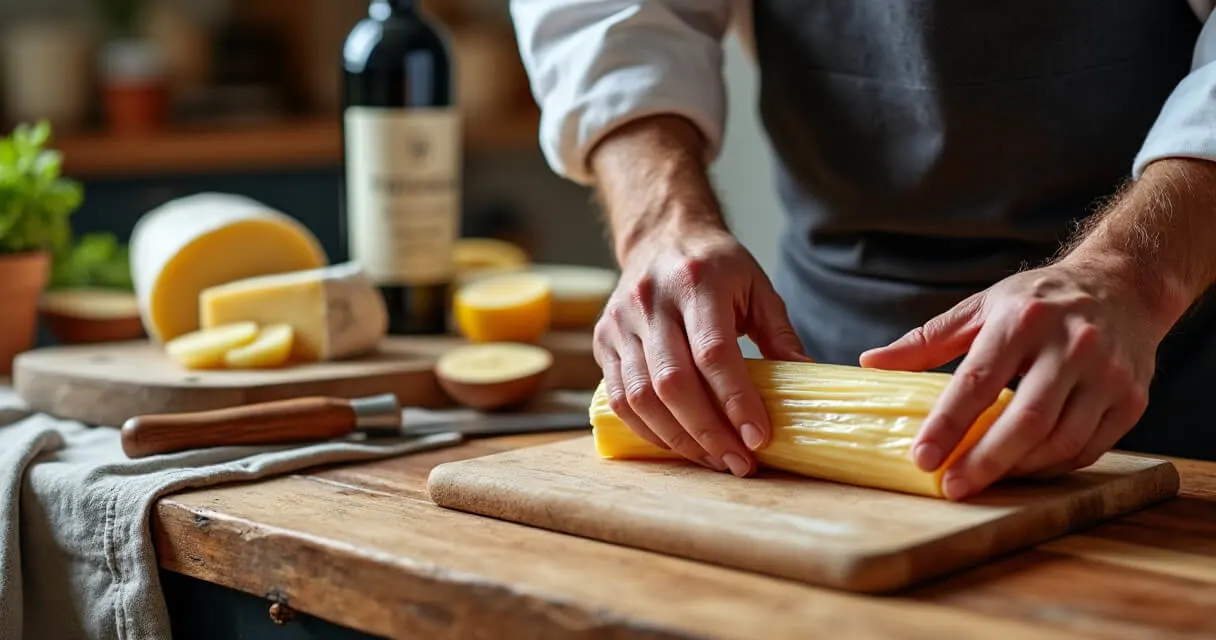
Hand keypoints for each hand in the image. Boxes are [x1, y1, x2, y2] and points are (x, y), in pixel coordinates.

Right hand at [594, 221, 809, 476]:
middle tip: (739, 462)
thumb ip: (779, 334)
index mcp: (695, 281)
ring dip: (680, 439)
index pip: (713, 352)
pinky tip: (680, 444)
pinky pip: (621, 398)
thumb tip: (807, 379)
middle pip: (672, 382)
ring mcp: (620, 322)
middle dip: (708, 432)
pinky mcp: (603, 340)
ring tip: (714, 460)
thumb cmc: (717, 266)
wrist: (662, 236)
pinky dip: (649, 430)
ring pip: (641, 397)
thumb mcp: (757, 287)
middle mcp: (650, 301)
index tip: (758, 437)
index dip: (736, 400)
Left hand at [859, 257, 1167, 499]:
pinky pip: (1088, 448)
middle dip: (984, 461)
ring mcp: (1108, 373)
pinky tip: (1023, 468)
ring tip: (983, 479)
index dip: (948, 425)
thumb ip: (926, 341)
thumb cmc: (1038, 301)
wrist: (1122, 285)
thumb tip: (871, 363)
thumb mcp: (981, 307)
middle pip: (1025, 420)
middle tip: (951, 487)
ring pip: (1060, 441)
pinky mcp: (1132, 398)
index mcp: (1023, 320)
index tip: (922, 458)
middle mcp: (1072, 345)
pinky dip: (1052, 466)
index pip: (977, 382)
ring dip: (1017, 469)